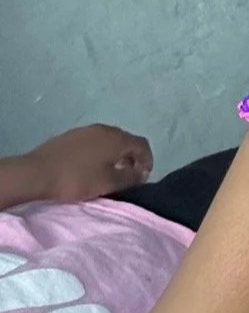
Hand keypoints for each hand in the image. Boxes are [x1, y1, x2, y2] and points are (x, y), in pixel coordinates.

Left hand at [23, 125, 152, 202]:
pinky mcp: (70, 136)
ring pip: (108, 141)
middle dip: (131, 158)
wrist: (36, 172)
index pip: (142, 145)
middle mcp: (105, 129)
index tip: (143, 177)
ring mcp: (86, 130)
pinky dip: (98, 153)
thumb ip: (130, 178)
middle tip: (127, 176)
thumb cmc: (76, 179)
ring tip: (107, 172)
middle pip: (126, 141)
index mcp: (118, 138)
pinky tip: (88, 167)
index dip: (147, 160)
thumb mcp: (108, 183)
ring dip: (114, 155)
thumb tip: (141, 173)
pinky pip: (93, 142)